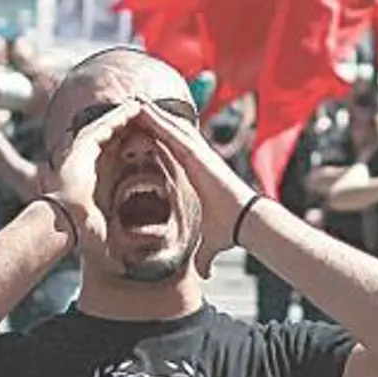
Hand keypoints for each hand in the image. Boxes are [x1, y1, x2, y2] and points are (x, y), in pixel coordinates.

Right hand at [50, 101, 146, 254]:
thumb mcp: (105, 234)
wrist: (68, 225)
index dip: (136, 144)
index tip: (153, 138)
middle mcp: (90, 161)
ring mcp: (84, 151)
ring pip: (110, 126)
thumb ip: (115, 246)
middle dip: (134, 124)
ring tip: (147, 105)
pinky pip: (104, 124)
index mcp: (99, 176)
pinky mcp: (82, 144)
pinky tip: (135, 108)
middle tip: (152, 114)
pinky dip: (119, 115)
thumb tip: (124, 272)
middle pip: (115, 136)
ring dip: (128, 115)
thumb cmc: (83, 231)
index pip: (119, 154)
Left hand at [137, 102, 256, 276]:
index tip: (142, 133)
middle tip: (132, 107)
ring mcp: (197, 154)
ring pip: (171, 128)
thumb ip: (204, 256)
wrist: (244, 222)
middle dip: (152, 121)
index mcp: (194, 174)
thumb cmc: (229, 229)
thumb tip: (205, 275)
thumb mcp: (210, 244)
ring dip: (152, 114)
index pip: (172, 153)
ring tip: (133, 101)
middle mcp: (196, 160)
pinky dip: (158, 119)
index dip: (158, 141)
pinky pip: (173, 132)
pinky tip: (142, 109)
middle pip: (170, 135)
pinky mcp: (197, 154)